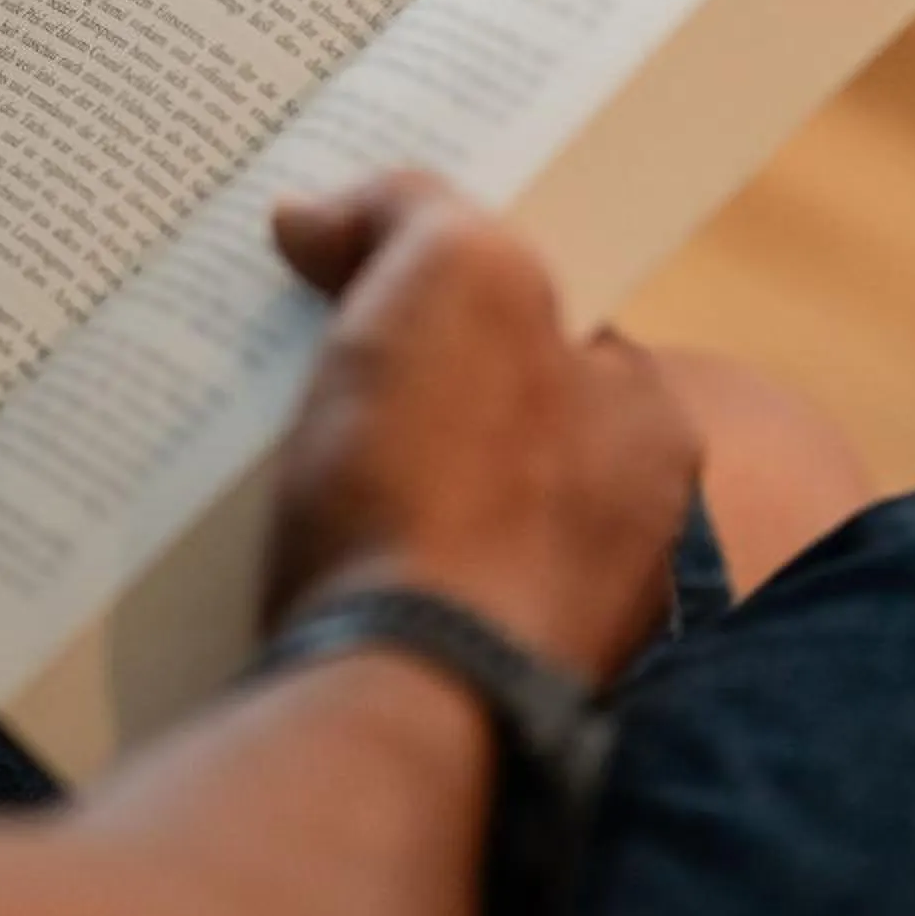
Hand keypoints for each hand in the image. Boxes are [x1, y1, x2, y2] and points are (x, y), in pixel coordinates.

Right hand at [265, 173, 698, 685]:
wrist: (395, 702)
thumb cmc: (454, 476)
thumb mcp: (453, 271)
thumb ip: (413, 211)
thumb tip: (322, 217)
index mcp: (651, 436)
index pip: (566, 328)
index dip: (472, 287)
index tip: (379, 271)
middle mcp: (625, 545)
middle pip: (499, 423)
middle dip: (412, 389)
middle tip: (304, 346)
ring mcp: (545, 638)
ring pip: (441, 520)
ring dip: (368, 485)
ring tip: (263, 440)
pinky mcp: (460, 704)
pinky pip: (391, 604)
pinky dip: (341, 572)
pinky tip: (270, 546)